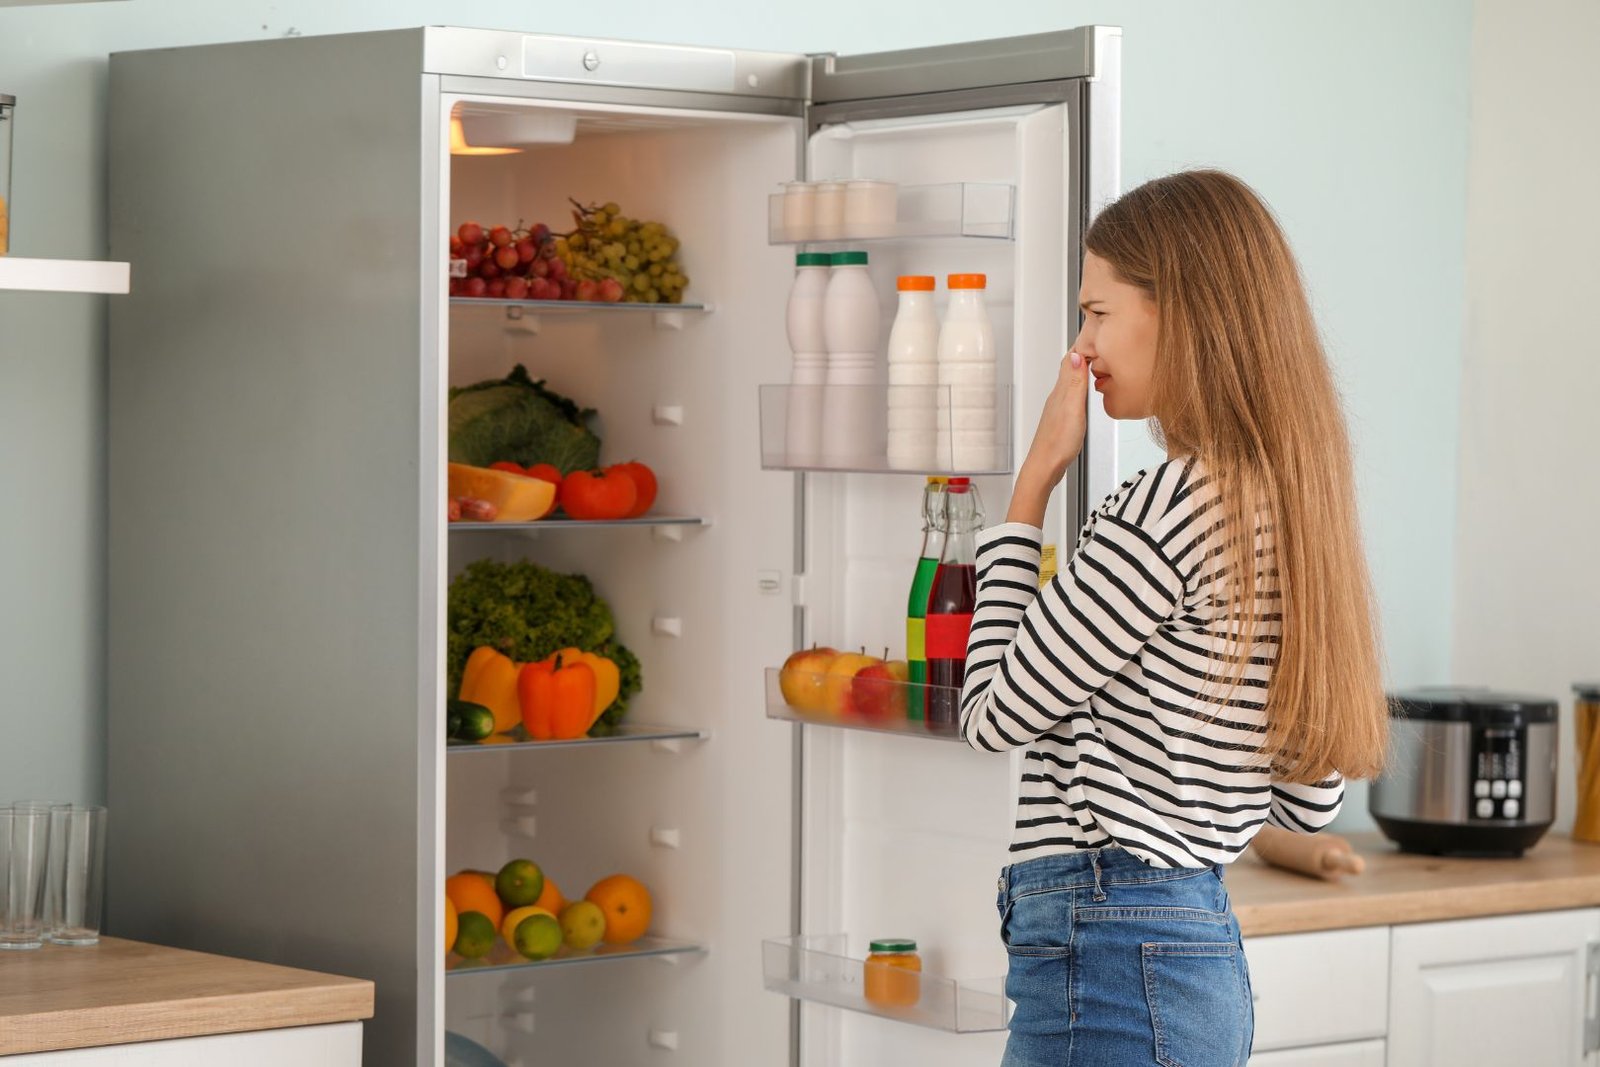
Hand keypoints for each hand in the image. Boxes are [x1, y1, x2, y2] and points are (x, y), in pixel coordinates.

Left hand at [1007, 351, 1088, 525]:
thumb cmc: (1058, 444)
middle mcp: (1058, 397)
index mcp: (1061, 391)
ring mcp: (1059, 408)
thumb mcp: (1072, 409)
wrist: (1043, 469)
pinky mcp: (1061, 420)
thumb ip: (1074, 383)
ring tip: (1095, 359)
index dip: (1083, 344)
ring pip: (1070, 381)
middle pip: (1070, 367)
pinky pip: (1071, 395)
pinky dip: (1080, 386)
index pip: (1071, 359)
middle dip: (1083, 352)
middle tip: (1097, 339)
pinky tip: (1084, 391)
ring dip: (1081, 368)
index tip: (1095, 330)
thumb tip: (1076, 354)